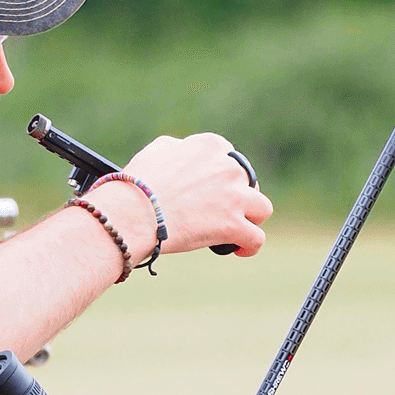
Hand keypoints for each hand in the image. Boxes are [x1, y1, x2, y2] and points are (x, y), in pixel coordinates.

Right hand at [122, 133, 272, 256]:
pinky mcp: (233, 226)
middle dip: (239, 194)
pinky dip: (250, 245)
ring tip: (237, 227)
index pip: (229, 156)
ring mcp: (234, 197)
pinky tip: (240, 248)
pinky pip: (256, 238)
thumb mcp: (157, 151)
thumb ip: (178, 148)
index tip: (212, 187)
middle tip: (222, 208)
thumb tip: (182, 153)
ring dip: (251, 217)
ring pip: (262, 208)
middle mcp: (228, 167)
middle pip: (248, 181)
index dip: (222, 174)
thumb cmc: (137, 184)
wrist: (132, 212)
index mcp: (211, 145)